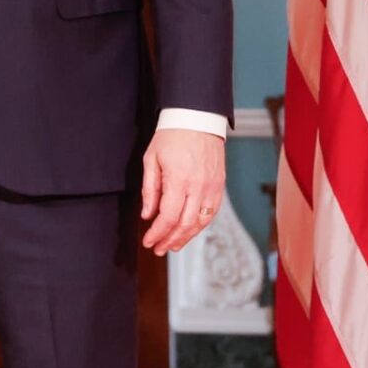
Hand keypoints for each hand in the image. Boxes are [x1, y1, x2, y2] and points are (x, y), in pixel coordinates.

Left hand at [139, 128, 225, 254]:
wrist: (197, 119)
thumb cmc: (171, 136)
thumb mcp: (151, 159)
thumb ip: (150, 189)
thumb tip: (147, 215)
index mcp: (179, 180)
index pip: (168, 217)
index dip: (157, 233)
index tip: (148, 241)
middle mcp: (199, 187)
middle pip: (185, 224)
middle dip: (170, 240)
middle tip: (158, 249)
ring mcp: (212, 187)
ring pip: (201, 222)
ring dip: (186, 238)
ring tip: (173, 246)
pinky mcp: (219, 186)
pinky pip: (212, 213)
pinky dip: (200, 225)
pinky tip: (189, 231)